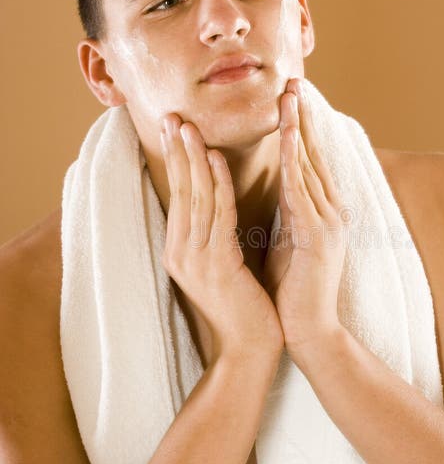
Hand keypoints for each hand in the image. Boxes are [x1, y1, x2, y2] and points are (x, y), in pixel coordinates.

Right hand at [160, 114, 283, 362]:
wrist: (250, 347)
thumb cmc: (242, 305)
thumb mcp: (221, 264)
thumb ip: (214, 235)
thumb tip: (215, 203)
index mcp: (180, 251)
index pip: (177, 197)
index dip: (176, 161)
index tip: (175, 129)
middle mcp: (180, 252)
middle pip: (179, 192)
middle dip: (177, 152)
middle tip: (173, 116)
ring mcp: (195, 259)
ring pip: (194, 198)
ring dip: (193, 159)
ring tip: (192, 127)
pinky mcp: (216, 265)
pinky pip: (216, 215)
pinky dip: (216, 184)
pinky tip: (217, 159)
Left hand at [263, 78, 348, 357]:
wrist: (307, 330)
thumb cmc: (292, 289)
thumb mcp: (286, 240)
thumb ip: (285, 212)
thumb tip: (276, 188)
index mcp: (321, 212)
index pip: (309, 161)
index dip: (300, 128)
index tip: (288, 98)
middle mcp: (331, 211)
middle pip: (314, 155)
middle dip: (304, 117)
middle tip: (293, 82)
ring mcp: (329, 223)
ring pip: (311, 166)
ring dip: (300, 130)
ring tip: (291, 98)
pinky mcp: (320, 237)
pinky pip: (304, 192)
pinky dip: (296, 163)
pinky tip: (289, 140)